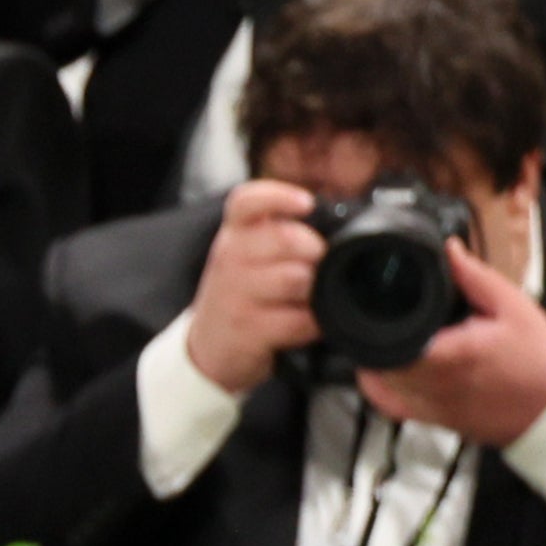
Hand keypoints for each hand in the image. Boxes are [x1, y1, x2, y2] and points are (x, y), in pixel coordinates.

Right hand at [181, 178, 323, 395]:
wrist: (208, 349)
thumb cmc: (240, 295)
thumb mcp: (245, 255)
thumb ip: (279, 233)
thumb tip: (337, 227)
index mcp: (233, 233)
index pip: (247, 202)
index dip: (280, 197)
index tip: (306, 204)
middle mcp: (229, 259)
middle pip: (287, 239)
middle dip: (316, 252)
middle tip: (316, 267)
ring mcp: (235, 295)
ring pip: (295, 279)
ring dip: (315, 290)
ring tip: (308, 299)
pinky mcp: (247, 330)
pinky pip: (297, 320)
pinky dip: (312, 324)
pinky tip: (306, 324)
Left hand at [356, 236, 545, 447]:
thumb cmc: (536, 356)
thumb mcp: (511, 305)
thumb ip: (475, 278)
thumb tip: (449, 250)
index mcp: (453, 354)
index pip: (394, 342)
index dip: (380, 321)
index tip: (378, 302)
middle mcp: (436, 384)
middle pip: (380, 363)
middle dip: (374, 338)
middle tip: (377, 315)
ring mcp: (431, 407)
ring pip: (379, 386)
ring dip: (374, 361)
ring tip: (382, 336)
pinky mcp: (431, 420)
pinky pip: (390, 407)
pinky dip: (378, 388)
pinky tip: (382, 368)